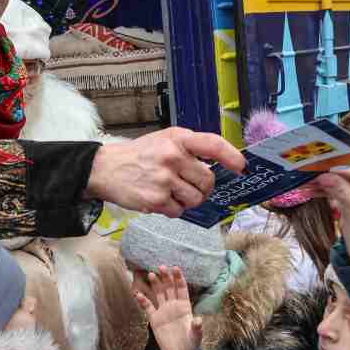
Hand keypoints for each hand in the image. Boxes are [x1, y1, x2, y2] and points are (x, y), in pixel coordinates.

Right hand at [85, 127, 244, 217]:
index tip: (241, 167)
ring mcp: (164, 179)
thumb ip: (192, 148)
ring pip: (196, 199)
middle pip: (208, 180)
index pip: (213, 145)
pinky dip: (173, 208)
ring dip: (188, 200)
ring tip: (172, 191)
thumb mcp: (166, 139)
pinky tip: (160, 198)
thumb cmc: (141, 154)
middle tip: (190, 184)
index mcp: (177, 138)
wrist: (107, 168)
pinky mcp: (156, 200)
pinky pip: (179, 211)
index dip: (232, 157)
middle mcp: (172, 157)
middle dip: (203, 187)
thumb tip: (224, 163)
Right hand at [135, 266, 202, 349]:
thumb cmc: (191, 345)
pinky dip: (143, 300)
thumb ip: (196, 328)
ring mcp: (164, 311)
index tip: (175, 268)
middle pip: (169, 288)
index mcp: (185, 306)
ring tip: (151, 274)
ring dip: (155, 284)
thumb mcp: (196, 337)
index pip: (182, 289)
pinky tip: (137, 294)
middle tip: (161, 267)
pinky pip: (148, 307)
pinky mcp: (155, 319)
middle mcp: (174, 306)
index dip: (179, 278)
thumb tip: (198, 320)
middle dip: (166, 277)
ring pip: (159, 294)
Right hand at [314, 166, 349, 263]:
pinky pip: (342, 192)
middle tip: (309, 174)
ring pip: (345, 183)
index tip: (323, 169)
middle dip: (331, 176)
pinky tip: (311, 190)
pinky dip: (328, 192)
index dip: (343, 170)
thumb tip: (324, 176)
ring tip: (306, 183)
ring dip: (326, 184)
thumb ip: (343, 194)